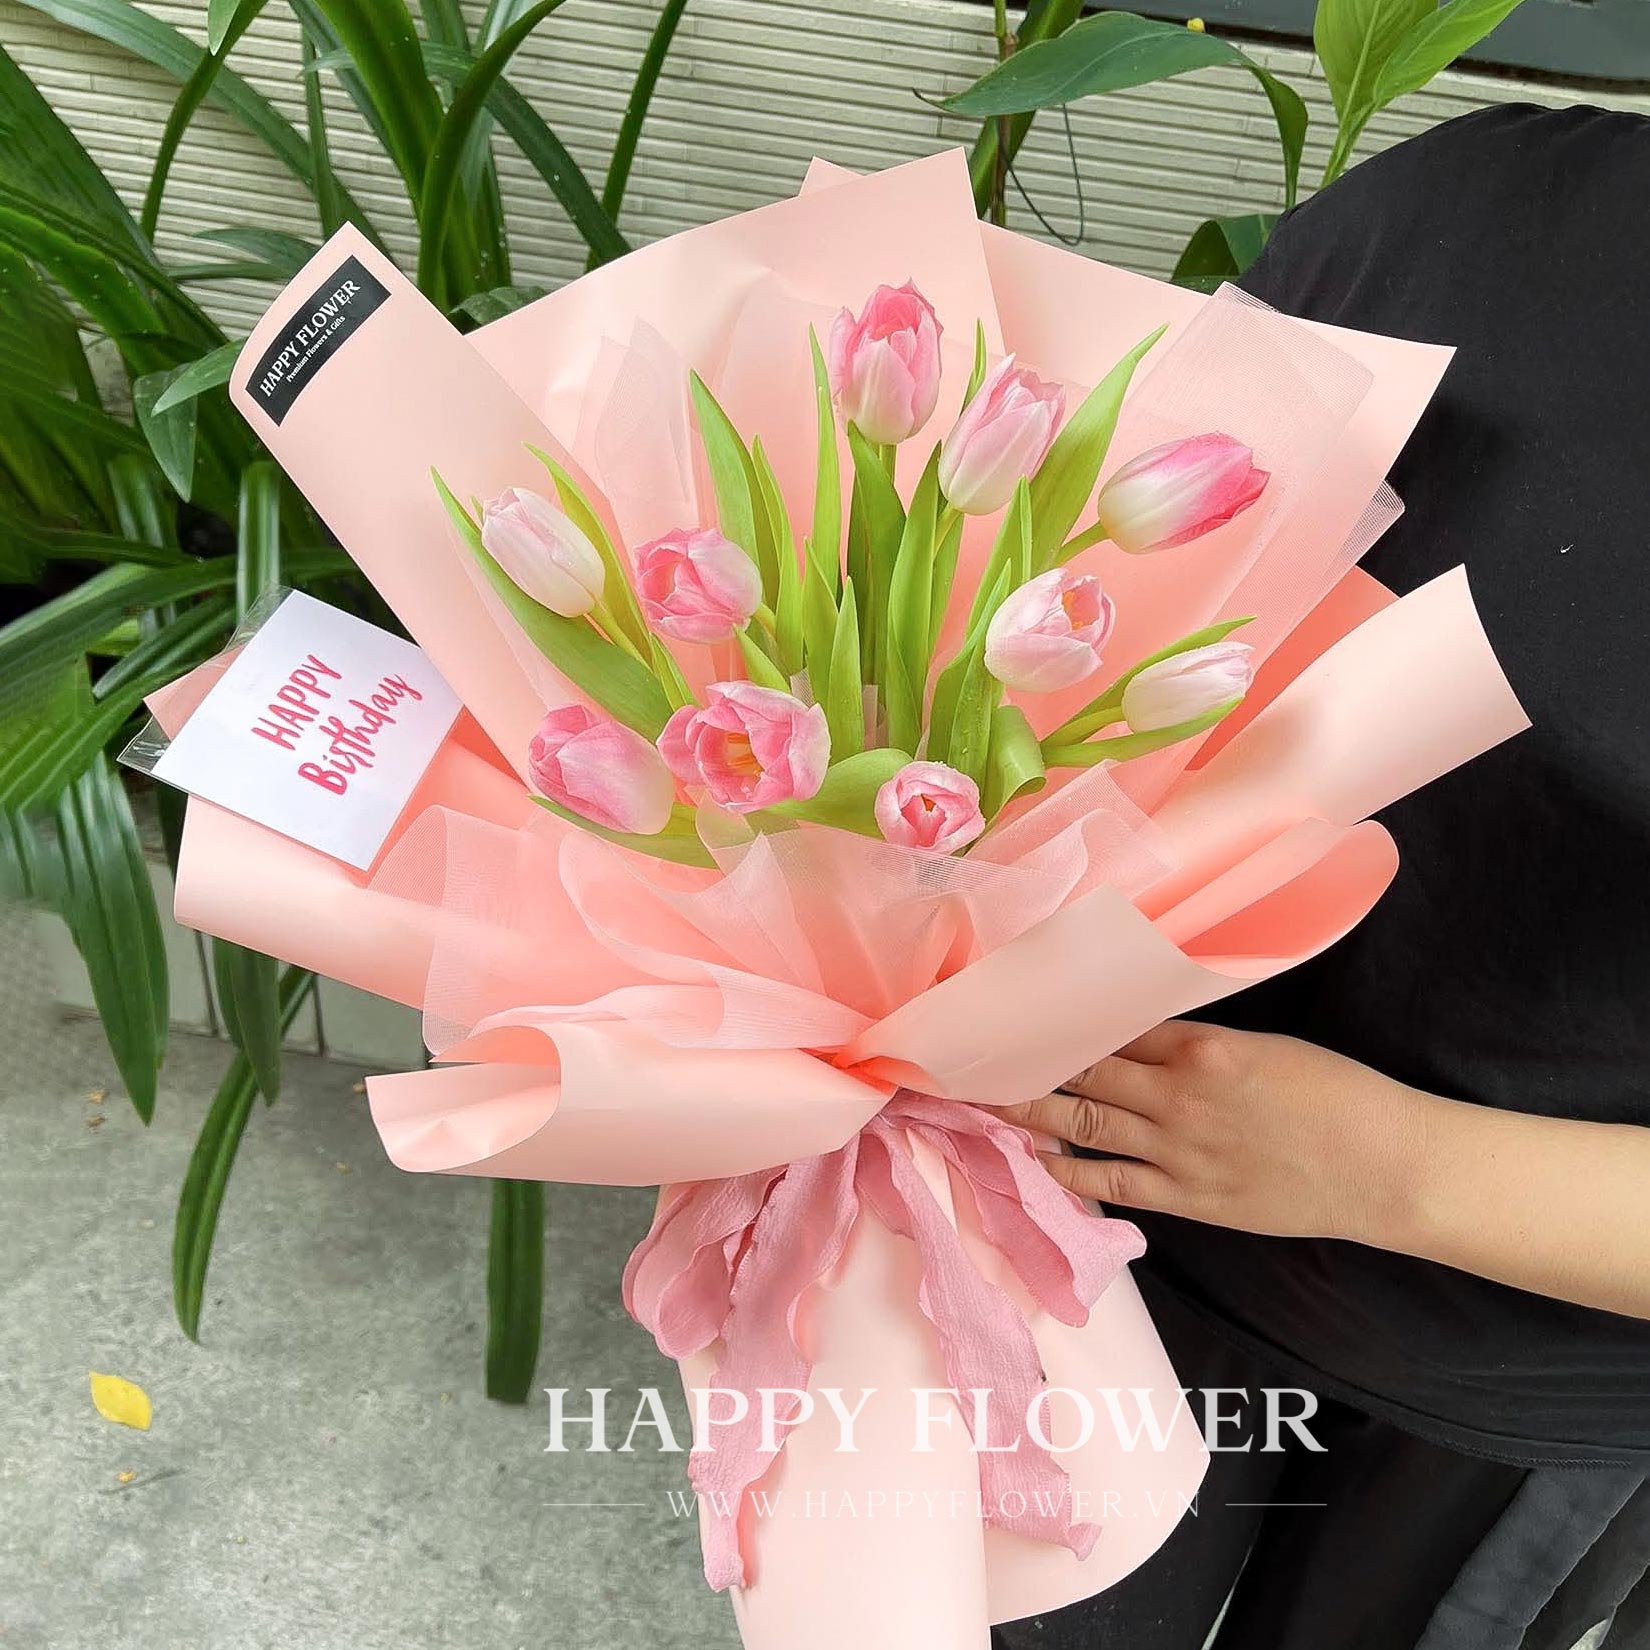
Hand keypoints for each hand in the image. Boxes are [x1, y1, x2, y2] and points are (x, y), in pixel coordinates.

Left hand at [1000, 1020, 1432, 1243]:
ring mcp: (1178, 1150)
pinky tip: (1035, 1159)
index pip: (1107, 1024)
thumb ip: (1196, 1038)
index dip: (1055, 1017)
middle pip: (1080, 1071)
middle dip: (1023, 1059)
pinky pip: (1114, 1183)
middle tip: (970, 1049)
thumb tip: (1135, 1026)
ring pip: (1082, 1124)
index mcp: (1198, 1045)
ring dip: (1027, 1110)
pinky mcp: (1189, 1197)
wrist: (1384, 1165)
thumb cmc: (1336, 1095)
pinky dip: (1069, 1171)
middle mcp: (1176, 1094)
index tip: (1012, 1006)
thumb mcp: (1264, 1045)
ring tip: (979, 1098)